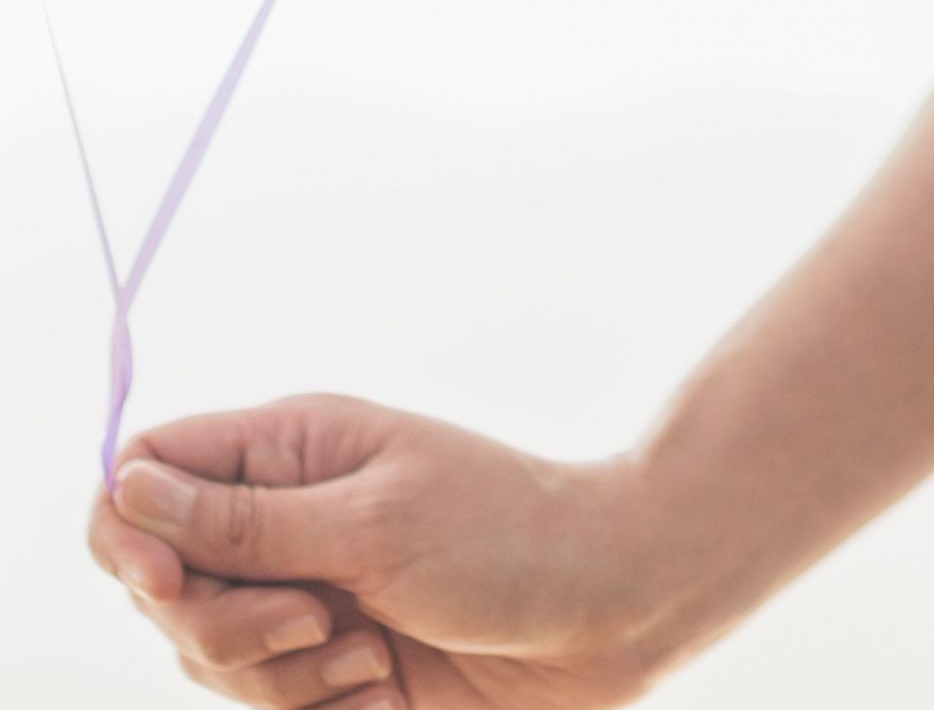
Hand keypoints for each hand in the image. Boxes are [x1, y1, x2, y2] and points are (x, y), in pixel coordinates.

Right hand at [87, 394, 676, 708]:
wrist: (609, 609)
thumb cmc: (510, 539)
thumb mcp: (373, 523)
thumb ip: (242, 521)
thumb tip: (124, 483)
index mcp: (290, 450)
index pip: (144, 473)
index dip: (128, 532)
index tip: (170, 581)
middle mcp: (283, 520)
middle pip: (159, 588)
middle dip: (224, 626)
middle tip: (319, 621)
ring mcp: (304, 595)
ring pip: (208, 659)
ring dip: (285, 678)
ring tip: (372, 653)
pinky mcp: (330, 667)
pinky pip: (266, 708)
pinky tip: (388, 688)